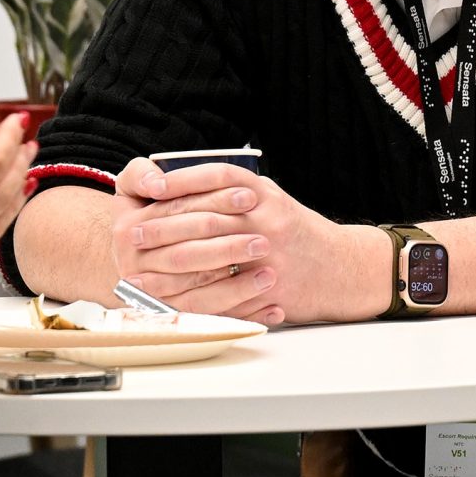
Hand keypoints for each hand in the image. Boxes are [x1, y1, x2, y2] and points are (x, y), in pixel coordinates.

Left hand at [111, 160, 382, 325]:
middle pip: (205, 216)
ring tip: (140, 270)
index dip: (179, 182)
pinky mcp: (271, 286)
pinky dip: (191, 297)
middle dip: (164, 225)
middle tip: (133, 234)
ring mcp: (270, 253)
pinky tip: (169, 299)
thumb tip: (182, 183)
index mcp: (264, 193)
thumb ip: (232, 191)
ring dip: (169, 263)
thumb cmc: (297, 233)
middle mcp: (267, 218)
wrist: (342, 269)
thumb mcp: (270, 199)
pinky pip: (223, 293)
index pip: (215, 177)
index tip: (150, 189)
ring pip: (209, 256)